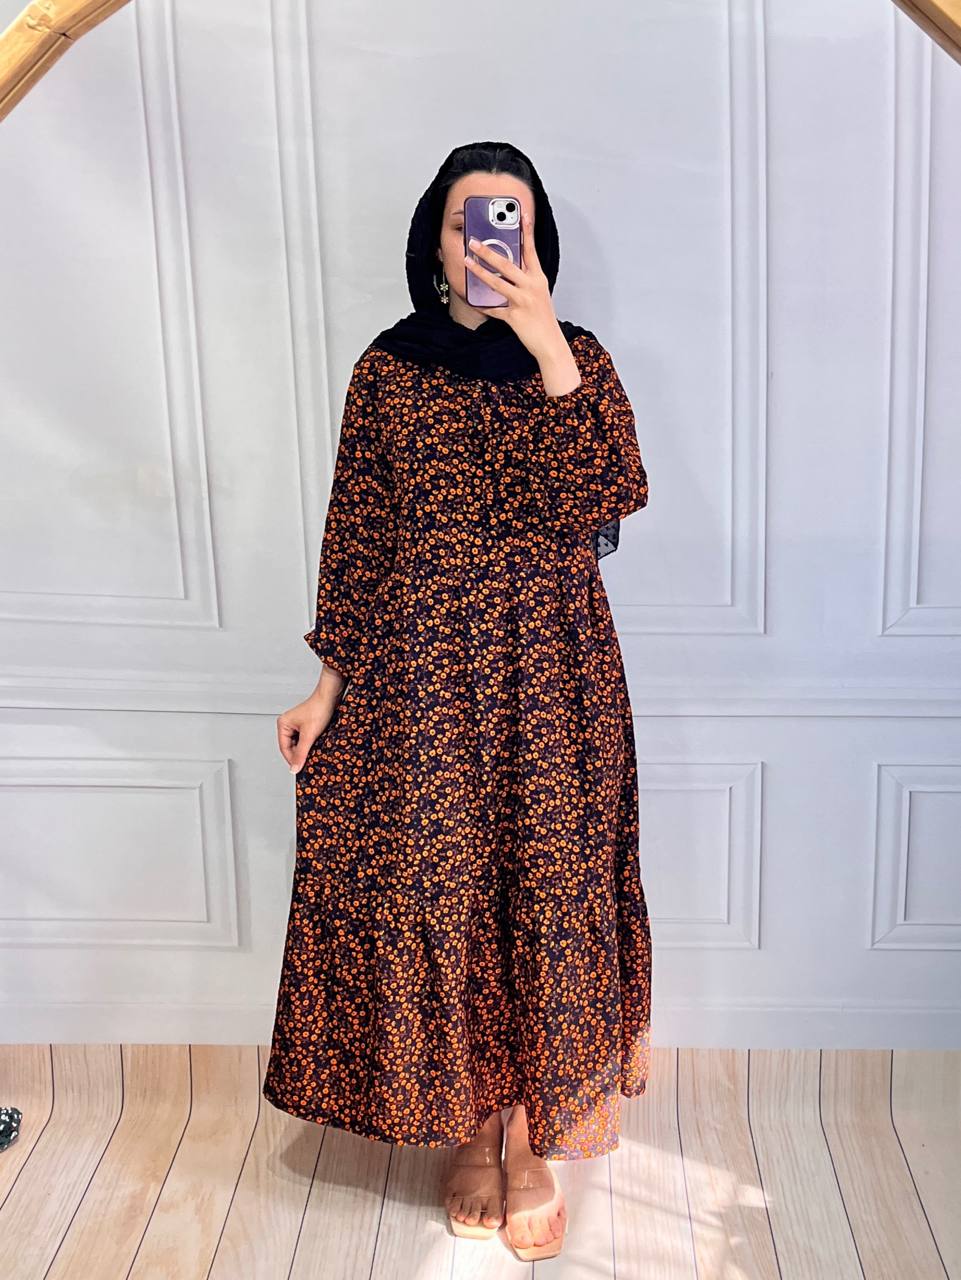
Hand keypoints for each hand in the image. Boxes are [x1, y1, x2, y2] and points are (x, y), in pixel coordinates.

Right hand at [277, 691, 340, 773]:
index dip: (292, 760)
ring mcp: (297, 724)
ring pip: (299, 743)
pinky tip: (317, 744)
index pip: (284, 748)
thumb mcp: (309, 735)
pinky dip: (310, 743)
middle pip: (291, 747)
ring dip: (306, 749)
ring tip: (314, 750)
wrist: (331, 697)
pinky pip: (305, 739)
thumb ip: (301, 753)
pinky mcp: (306, 724)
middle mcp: (288, 724)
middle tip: (308, 761)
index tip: (299, 769)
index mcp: (283, 724)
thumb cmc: (318, 709)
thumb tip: (294, 768)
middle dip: (300, 754)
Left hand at [464, 211, 566, 359]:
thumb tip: (509, 269)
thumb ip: (526, 279)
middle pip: (507, 264)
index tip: (521, 215)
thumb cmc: (543, 318)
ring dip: (480, 271)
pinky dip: (483, 306)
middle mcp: (531, 287)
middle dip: (488, 251)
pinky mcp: (514, 317)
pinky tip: (474, 301)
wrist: (550, 342)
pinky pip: (494, 310)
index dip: (526, 232)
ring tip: (467, 262)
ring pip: (497, 283)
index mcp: (538, 278)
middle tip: (474, 242)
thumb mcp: (539, 293)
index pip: (531, 250)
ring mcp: (522, 301)